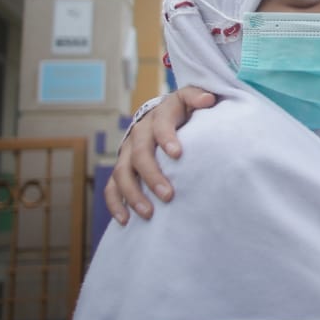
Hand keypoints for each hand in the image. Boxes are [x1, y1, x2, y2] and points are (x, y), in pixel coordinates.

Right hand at [104, 86, 215, 223]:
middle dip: (152, 175)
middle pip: (139, 153)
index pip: (160, 125)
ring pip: (122, 173)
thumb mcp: (191, 100)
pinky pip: (111, 187)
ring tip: (148, 213)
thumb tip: (208, 99)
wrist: (164, 115)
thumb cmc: (184, 111)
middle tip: (168, 195)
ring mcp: (127, 152)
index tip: (177, 154)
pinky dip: (116, 204)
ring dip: (133, 194)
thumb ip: (198, 98)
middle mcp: (139, 133)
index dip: (167, 138)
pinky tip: (126, 221)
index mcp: (159, 116)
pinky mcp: (121, 168)